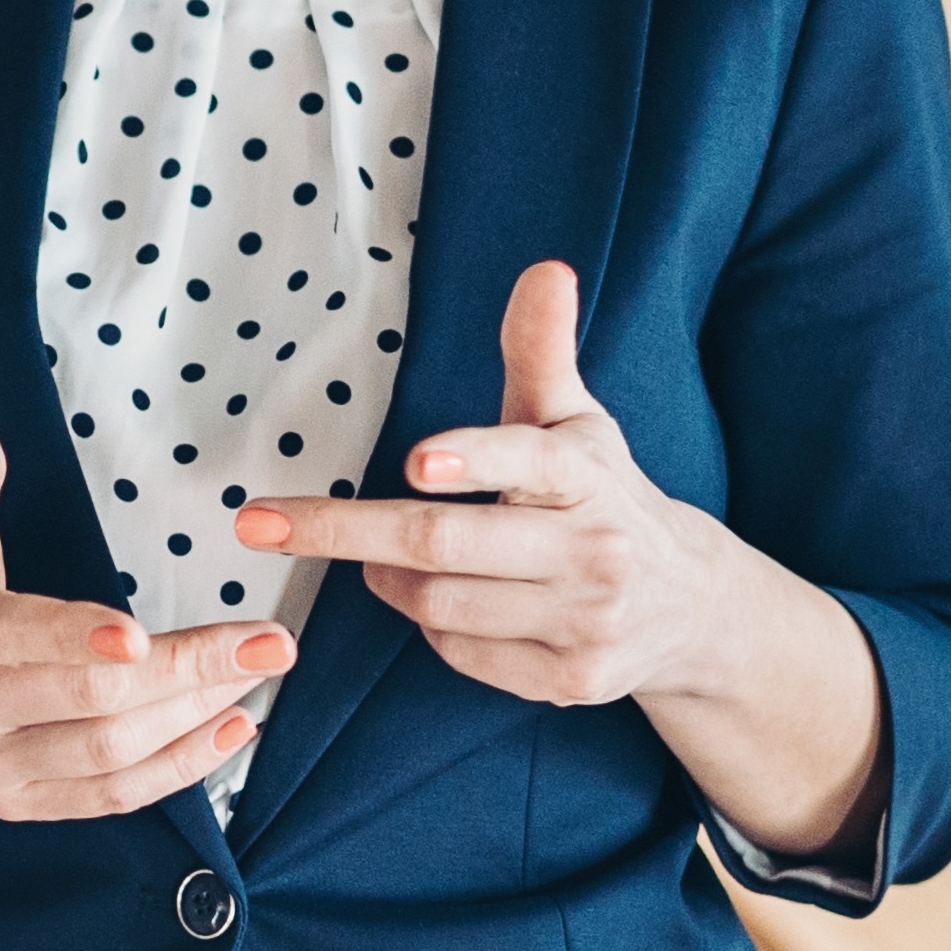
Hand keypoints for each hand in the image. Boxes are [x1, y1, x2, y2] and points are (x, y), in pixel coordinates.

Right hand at [0, 404, 295, 820]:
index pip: (8, 637)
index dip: (74, 638)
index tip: (140, 635)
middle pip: (85, 701)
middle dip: (184, 671)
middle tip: (268, 642)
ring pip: (107, 753)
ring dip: (195, 715)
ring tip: (258, 672)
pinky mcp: (16, 804)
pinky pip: (109, 797)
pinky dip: (178, 769)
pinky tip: (231, 728)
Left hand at [238, 264, 743, 708]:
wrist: (688, 606)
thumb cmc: (603, 496)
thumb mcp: (577, 421)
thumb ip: (541, 351)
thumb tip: (545, 269)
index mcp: (590, 473)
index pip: (532, 458)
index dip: (475, 459)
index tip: (417, 461)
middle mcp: (596, 549)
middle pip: (448, 543)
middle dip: (346, 531)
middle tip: (262, 522)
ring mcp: (586, 621)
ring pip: (442, 605)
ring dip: (386, 581)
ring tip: (375, 559)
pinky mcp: (571, 681)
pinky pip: (462, 653)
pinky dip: (432, 628)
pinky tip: (440, 606)